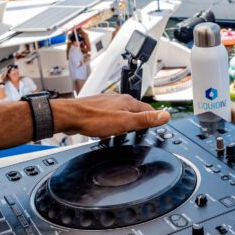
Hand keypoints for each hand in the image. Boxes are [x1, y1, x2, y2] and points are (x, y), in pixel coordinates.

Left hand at [52, 95, 168, 138]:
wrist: (69, 117)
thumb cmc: (93, 119)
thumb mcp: (125, 122)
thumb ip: (146, 119)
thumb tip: (165, 115)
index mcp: (128, 102)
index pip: (149, 109)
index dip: (153, 119)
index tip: (156, 127)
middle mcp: (119, 100)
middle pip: (135, 112)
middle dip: (137, 123)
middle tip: (138, 134)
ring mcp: (107, 104)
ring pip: (122, 115)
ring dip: (124, 125)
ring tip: (122, 135)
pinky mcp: (97, 110)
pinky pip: (110, 118)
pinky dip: (112, 126)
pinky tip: (107, 133)